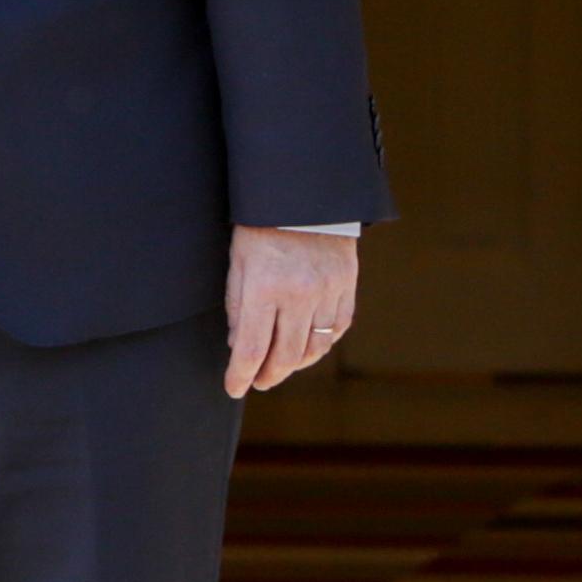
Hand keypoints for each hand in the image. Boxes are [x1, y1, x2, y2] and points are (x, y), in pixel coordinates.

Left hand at [223, 226, 360, 400]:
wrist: (304, 193)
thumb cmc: (261, 225)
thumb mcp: (238, 262)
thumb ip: (238, 307)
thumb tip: (239, 348)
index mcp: (265, 287)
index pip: (252, 349)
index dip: (241, 375)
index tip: (234, 388)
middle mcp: (300, 294)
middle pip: (285, 356)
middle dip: (268, 376)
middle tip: (257, 381)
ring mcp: (328, 291)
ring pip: (314, 348)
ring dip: (295, 365)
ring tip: (279, 367)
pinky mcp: (347, 285)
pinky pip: (337, 329)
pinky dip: (321, 345)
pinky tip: (307, 347)